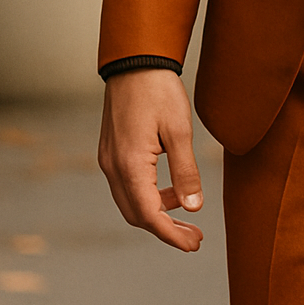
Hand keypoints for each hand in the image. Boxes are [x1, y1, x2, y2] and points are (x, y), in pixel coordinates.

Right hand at [98, 69, 203, 251]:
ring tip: (187, 212)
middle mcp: (113, 167)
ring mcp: (108, 159)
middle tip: (195, 236)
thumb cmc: (159, 91)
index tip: (195, 244)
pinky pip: (126, 185)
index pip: (149, 216)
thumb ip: (185, 171)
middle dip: (165, 229)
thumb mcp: (180, 130)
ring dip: (156, 212)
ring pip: (129, 201)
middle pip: (136, 215)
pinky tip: (170, 189)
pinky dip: (147, 194)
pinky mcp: (111, 151)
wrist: (135, 60)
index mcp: (129, 166)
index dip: (172, 235)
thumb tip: (193, 207)